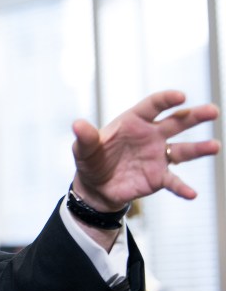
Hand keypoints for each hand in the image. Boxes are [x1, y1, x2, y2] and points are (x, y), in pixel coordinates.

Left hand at [71, 90, 219, 211]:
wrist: (96, 187)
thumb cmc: (91, 160)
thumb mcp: (84, 149)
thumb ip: (85, 137)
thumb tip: (77, 125)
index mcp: (134, 122)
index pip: (153, 106)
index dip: (166, 100)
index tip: (180, 97)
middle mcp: (151, 136)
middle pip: (177, 122)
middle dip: (195, 116)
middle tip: (212, 111)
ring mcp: (158, 156)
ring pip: (183, 150)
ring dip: (199, 148)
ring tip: (214, 146)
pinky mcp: (159, 177)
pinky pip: (174, 181)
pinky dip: (182, 188)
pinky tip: (192, 193)